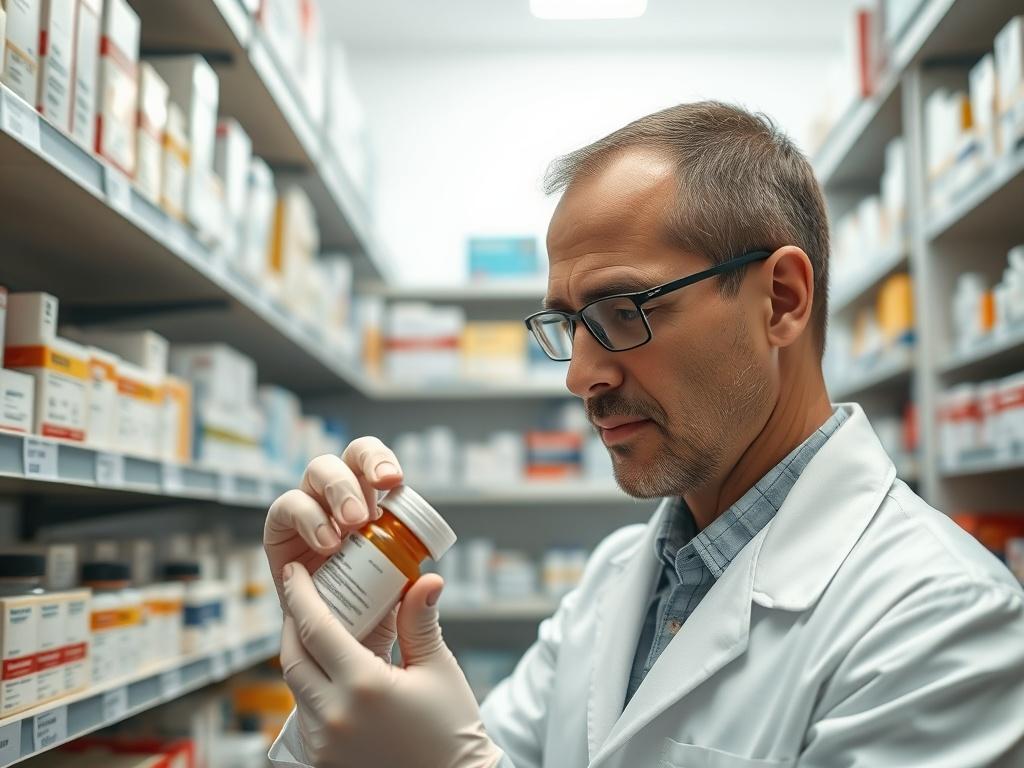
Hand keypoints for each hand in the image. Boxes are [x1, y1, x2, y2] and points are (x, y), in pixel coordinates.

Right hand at [264, 437, 404, 659]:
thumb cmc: (373, 618)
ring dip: (335, 491)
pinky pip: (284, 508)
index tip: (395, 481)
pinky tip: (326, 544)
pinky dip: (306, 518)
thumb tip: (433, 582)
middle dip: (359, 470)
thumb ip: (418, 602)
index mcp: (373, 502)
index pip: (375, 463)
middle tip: (368, 510)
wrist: (334, 649)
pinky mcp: (280, 534)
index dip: (381, 460)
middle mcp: (340, 499)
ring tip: (350, 527)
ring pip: (316, 471)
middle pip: (346, 457)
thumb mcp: (402, 610)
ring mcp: (309, 512)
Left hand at [279, 562, 503, 767]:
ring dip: (300, 654)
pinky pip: (304, 712)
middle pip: (293, 657)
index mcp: (364, 686)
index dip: (300, 596)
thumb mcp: (438, 669)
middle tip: (300, 596)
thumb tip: (426, 580)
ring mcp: (324, 742)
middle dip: (292, 622)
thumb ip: (420, 621)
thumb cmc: (451, 729)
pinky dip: (309, 685)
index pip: (317, 629)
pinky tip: (327, 670)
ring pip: (295, 686)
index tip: (294, 573)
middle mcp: (335, 715)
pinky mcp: (322, 759)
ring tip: (315, 630)